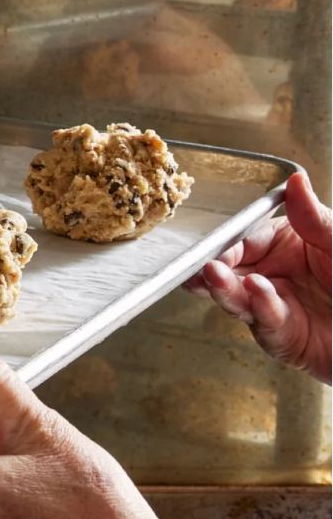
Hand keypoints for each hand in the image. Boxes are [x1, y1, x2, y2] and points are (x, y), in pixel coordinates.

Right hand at [184, 171, 332, 384]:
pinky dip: (259, 307)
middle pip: (230, 273)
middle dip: (213, 272)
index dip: (224, 247)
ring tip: (215, 277)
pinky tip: (256, 291)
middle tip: (204, 268)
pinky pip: (265, 322)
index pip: (242, 243)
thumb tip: (296, 181)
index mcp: (283, 246)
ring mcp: (273, 307)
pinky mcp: (281, 337)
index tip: (213, 249)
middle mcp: (272, 276)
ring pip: (238, 300)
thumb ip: (313, 218)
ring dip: (225, 290)